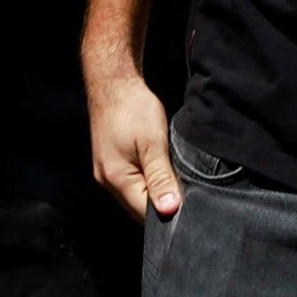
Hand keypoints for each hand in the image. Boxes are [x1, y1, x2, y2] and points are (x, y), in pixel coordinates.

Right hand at [87, 60, 182, 215]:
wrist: (113, 82)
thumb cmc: (132, 108)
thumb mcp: (153, 142)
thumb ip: (160, 177)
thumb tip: (169, 210)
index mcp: (116, 179)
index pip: (146, 214)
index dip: (169, 214)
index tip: (190, 207)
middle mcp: (108, 181)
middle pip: (140, 208)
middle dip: (163, 206)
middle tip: (187, 193)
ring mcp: (107, 173)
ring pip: (136, 196)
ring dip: (156, 193)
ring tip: (175, 180)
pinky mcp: (111, 163)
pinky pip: (132, 183)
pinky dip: (148, 182)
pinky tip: (161, 171)